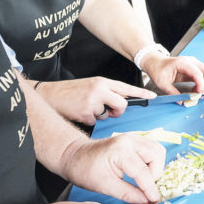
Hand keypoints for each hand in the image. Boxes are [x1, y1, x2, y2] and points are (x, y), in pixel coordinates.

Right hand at [36, 78, 155, 126]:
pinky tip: (80, 113)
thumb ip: (107, 91)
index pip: (126, 87)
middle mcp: (100, 89)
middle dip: (118, 110)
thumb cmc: (71, 92)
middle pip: (122, 104)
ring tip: (88, 108)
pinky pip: (95, 122)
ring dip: (101, 115)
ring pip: (108, 114)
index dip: (141, 92)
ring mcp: (92, 101)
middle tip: (109, 111)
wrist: (49, 95)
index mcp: (102, 82)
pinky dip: (89, 120)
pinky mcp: (85, 113)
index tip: (153, 96)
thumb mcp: (91, 86)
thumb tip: (123, 100)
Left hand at [60, 133, 165, 203]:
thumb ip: (127, 193)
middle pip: (156, 156)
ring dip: (156, 167)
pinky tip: (143, 171)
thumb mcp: (103, 186)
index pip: (143, 172)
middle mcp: (129, 140)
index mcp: (120, 151)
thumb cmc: (84, 169)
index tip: (154, 201)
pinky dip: (152, 161)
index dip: (150, 189)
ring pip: (157, 150)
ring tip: (144, 180)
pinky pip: (152, 148)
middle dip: (154, 175)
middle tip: (145, 188)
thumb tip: (145, 201)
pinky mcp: (134, 140)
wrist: (74, 156)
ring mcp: (133, 138)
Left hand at [140, 54, 203, 94]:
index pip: (197, 73)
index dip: (201, 84)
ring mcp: (194, 63)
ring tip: (197, 92)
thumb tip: (181, 101)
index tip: (199, 93)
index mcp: (182, 63)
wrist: (155, 62)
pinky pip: (203, 75)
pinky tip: (195, 88)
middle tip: (200, 93)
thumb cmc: (158, 69)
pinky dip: (202, 83)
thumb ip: (172, 92)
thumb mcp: (162, 83)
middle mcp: (191, 61)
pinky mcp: (194, 67)